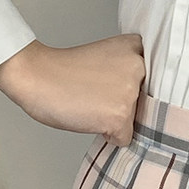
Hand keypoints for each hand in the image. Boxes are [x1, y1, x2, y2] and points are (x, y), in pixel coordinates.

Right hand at [0, 36, 146, 146]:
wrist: (36, 76)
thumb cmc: (64, 70)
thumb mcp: (107, 57)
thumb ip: (129, 71)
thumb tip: (146, 103)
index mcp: (136, 49)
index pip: (153, 80)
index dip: (133, 87)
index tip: (116, 85)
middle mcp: (139, 68)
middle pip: (145, 102)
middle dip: (125, 104)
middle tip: (97, 94)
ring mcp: (130, 93)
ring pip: (135, 121)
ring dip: (115, 119)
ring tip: (91, 104)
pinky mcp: (120, 116)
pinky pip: (124, 138)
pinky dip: (108, 135)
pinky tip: (90, 118)